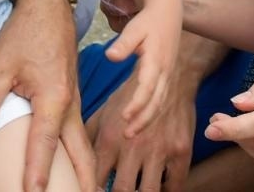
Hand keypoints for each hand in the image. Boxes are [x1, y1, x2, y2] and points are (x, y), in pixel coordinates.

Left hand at [0, 0, 93, 191]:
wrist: (48, 5)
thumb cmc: (25, 30)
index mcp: (54, 97)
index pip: (45, 143)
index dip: (37, 172)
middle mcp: (70, 104)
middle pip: (79, 153)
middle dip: (83, 181)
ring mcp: (73, 101)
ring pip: (82, 144)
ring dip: (83, 169)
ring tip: (82, 191)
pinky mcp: (70, 97)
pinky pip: (77, 132)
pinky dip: (78, 153)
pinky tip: (71, 164)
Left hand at [87, 64, 196, 191]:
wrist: (170, 74)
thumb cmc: (133, 95)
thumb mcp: (104, 110)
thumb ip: (89, 135)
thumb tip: (72, 155)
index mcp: (111, 138)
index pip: (95, 176)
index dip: (92, 188)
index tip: (92, 191)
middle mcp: (134, 146)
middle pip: (122, 190)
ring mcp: (159, 150)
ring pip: (149, 191)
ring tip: (138, 189)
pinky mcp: (181, 151)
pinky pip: (176, 184)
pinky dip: (167, 190)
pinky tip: (160, 186)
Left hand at [102, 4, 179, 139]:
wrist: (168, 13)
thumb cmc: (148, 22)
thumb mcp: (135, 29)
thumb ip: (123, 44)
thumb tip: (110, 57)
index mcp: (157, 61)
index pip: (148, 87)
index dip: (137, 104)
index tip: (125, 117)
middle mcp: (164, 72)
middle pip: (156, 102)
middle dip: (143, 120)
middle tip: (127, 135)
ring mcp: (167, 76)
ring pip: (159, 103)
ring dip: (146, 120)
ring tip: (130, 134)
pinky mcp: (166, 77)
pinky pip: (160, 99)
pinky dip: (151, 113)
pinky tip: (139, 121)